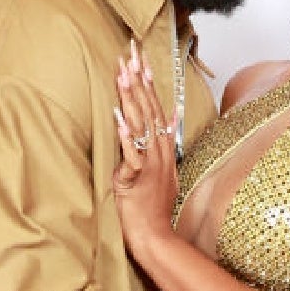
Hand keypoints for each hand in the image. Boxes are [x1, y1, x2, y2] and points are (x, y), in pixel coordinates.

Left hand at [112, 40, 178, 252]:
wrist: (157, 238)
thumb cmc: (155, 208)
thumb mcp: (165, 171)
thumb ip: (167, 143)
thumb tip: (172, 117)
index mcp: (164, 149)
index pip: (156, 106)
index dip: (147, 81)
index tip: (139, 57)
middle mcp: (160, 152)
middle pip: (150, 108)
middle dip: (139, 79)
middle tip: (130, 52)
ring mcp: (152, 164)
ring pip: (142, 125)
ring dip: (132, 98)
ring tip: (122, 74)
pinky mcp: (138, 179)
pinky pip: (132, 153)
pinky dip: (125, 135)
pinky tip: (117, 116)